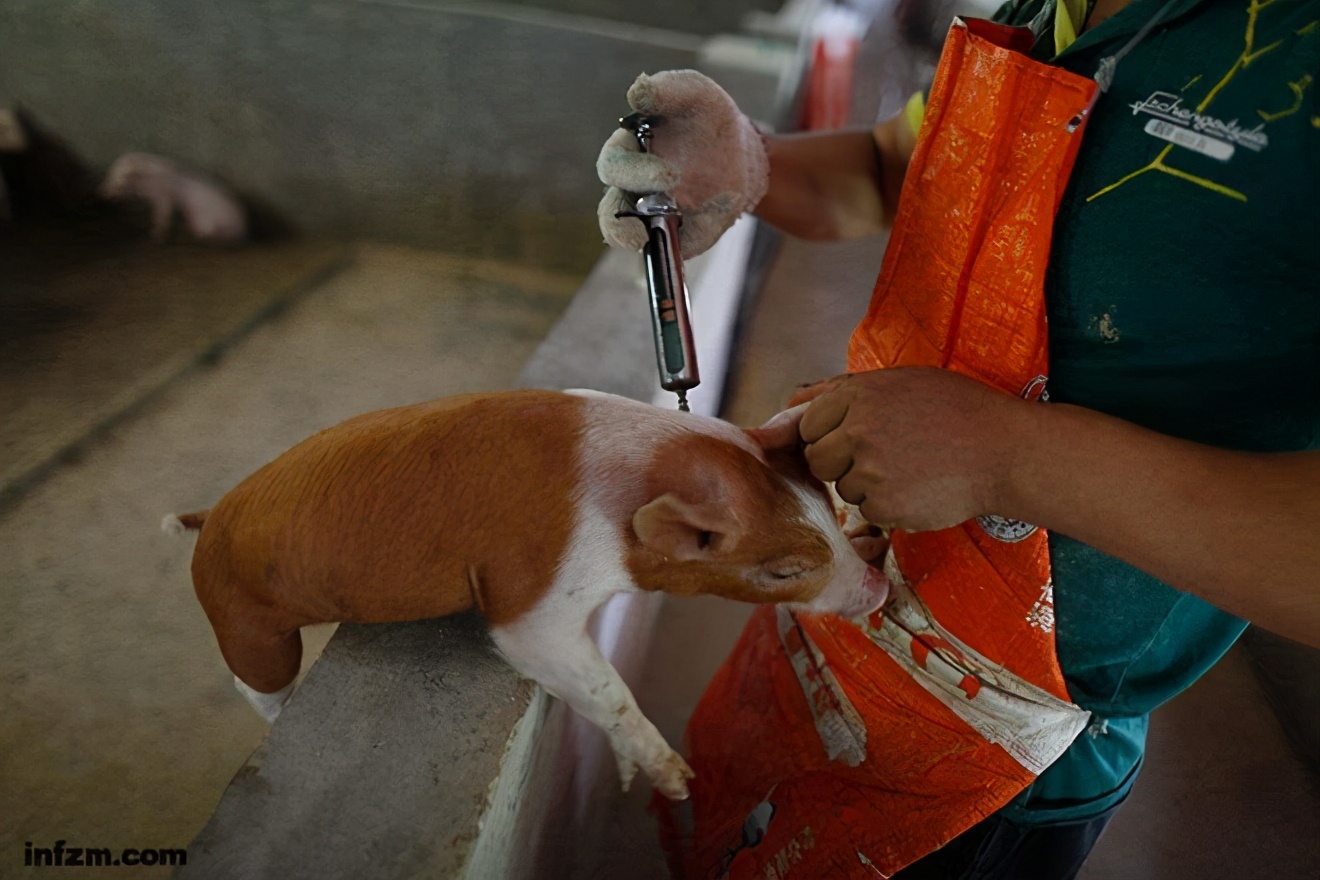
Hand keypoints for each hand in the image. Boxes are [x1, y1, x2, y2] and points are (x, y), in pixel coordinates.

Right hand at [596, 70, 768, 258]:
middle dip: (626, 212)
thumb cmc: (707, 119)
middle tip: (666, 200)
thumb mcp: (694, 94)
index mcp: (628, 152)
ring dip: (629, 239)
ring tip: (643, 239)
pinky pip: (673, 250)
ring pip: (626, 236)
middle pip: (610, 211)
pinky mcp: (678, 236)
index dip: (633, 173)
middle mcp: (632, 189)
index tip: (669, 175)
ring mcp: (652, 216)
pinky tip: (694, 239)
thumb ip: (667, 90)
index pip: (612, 167)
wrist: (743, 152)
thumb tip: (637, 93)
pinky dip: (680, 248)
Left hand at [752, 368, 1033, 531]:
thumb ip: (840, 391)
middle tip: (883, 457)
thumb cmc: (955, 411)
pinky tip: (920, 488)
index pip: (809, 424)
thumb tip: (787, 406)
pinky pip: (868, 511)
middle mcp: (857, 430)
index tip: (858, 438)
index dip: (831, 434)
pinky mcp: (885, 505)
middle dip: (841, 463)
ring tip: (911, 469)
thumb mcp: (900, 382)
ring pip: (843, 489)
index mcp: (857, 394)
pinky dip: (889, 506)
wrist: (1005, 450)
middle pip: (817, 460)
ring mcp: (869, 470)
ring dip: (867, 486)